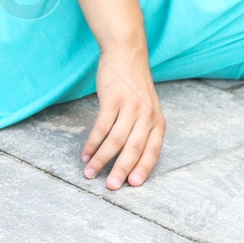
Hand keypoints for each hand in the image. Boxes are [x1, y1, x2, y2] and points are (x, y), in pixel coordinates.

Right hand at [81, 46, 165, 189]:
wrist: (127, 54)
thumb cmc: (135, 86)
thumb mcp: (147, 108)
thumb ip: (143, 130)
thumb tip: (132, 159)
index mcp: (158, 120)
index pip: (153, 149)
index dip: (143, 168)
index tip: (134, 185)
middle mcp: (147, 115)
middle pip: (134, 148)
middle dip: (122, 170)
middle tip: (111, 188)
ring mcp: (130, 107)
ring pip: (115, 140)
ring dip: (101, 159)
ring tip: (90, 173)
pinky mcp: (113, 100)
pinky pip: (101, 127)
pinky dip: (92, 143)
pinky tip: (85, 154)